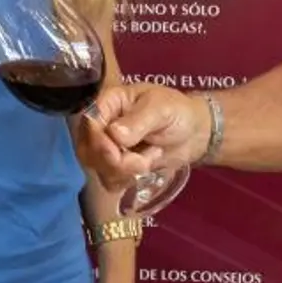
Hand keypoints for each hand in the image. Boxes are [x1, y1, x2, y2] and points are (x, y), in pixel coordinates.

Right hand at [81, 83, 211, 187]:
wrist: (193, 133)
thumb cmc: (177, 112)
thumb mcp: (161, 109)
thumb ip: (138, 120)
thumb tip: (114, 133)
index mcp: (109, 102)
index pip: (89, 123)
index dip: (98, 141)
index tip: (116, 152)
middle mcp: (102, 124)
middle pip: (88, 150)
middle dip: (114, 162)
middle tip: (141, 161)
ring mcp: (106, 147)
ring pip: (98, 168)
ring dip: (125, 171)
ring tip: (150, 157)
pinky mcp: (115, 166)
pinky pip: (109, 180)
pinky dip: (127, 179)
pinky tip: (146, 166)